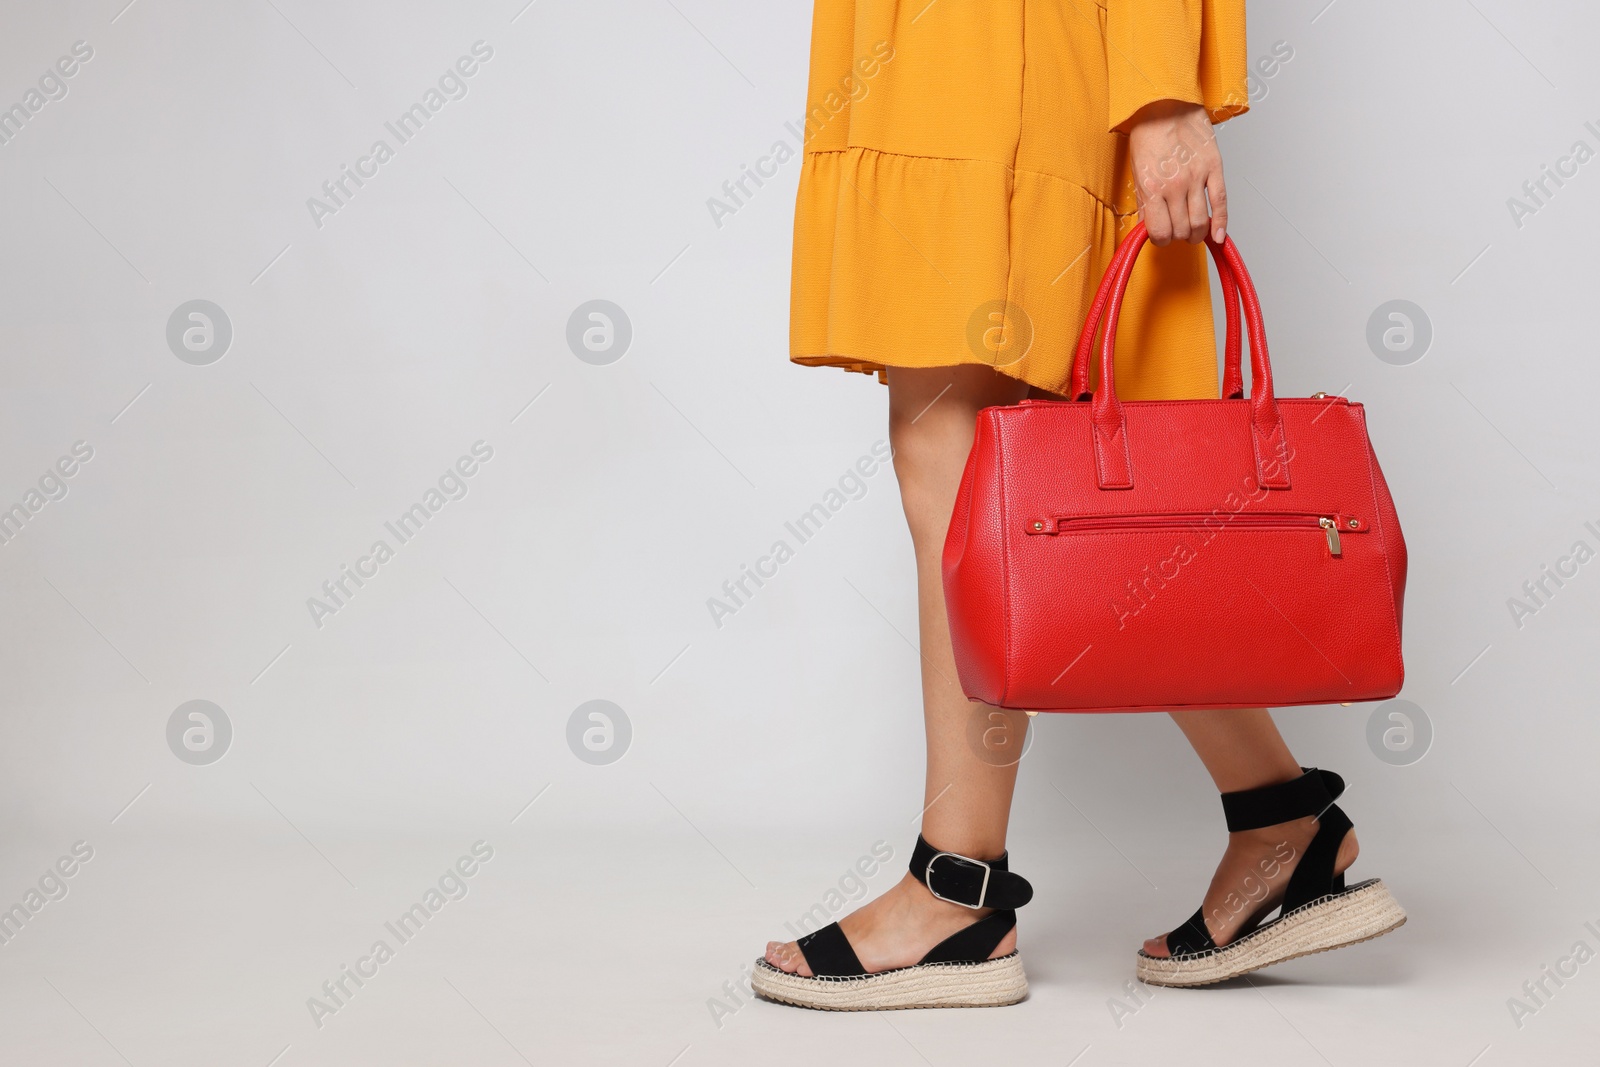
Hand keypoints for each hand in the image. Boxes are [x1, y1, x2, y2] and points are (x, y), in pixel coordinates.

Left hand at [1126, 100, 1226, 245]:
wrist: (1166, 103)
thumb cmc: (1148, 134)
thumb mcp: (1137, 171)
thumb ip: (1144, 201)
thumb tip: (1149, 226)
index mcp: (1153, 187)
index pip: (1159, 232)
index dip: (1160, 239)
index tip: (1161, 235)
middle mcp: (1175, 185)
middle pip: (1181, 230)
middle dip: (1177, 236)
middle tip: (1176, 230)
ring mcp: (1197, 177)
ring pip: (1200, 223)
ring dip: (1196, 233)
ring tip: (1192, 231)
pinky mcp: (1214, 167)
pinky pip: (1221, 203)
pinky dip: (1220, 224)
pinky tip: (1217, 236)